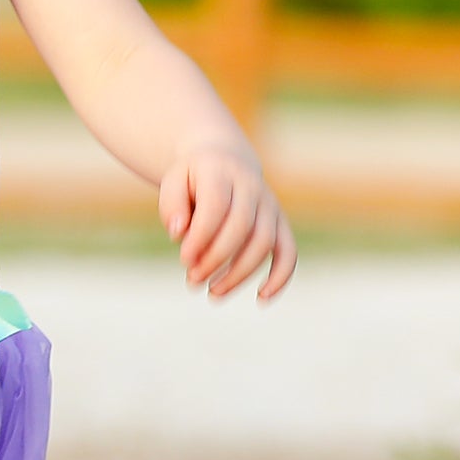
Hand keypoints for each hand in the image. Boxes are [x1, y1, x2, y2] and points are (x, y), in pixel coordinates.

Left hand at [160, 143, 296, 300]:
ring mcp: (270, 205)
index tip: (184, 260)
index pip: (216, 207)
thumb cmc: (192, 179)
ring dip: (239, 274)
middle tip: (193, 280)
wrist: (224, 160)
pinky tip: (262, 298)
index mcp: (222, 173)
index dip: (201, 237)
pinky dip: (280, 277)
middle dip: (216, 259)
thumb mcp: (173, 182)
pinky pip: (288, 252)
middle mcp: (251, 187)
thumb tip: (178, 234)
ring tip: (213, 293)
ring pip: (264, 243)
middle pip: (241, 227)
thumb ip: (171, 206)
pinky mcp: (280, 223)